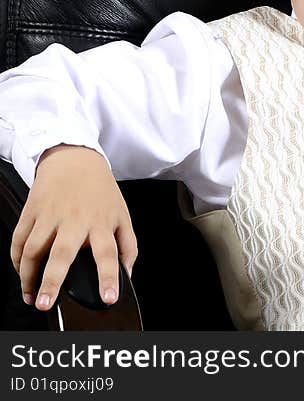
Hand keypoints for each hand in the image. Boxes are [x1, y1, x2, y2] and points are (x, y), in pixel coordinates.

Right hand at [9, 144, 137, 310]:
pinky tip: (22, 273)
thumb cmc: (100, 191)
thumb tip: (128, 274)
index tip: (108, 298)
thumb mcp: (122, 215)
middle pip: (62, 253)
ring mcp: (50, 215)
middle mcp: (75, 220)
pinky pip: (18, 240)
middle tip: (46, 303)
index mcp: (101, 222)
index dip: (109, 277)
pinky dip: (16, 260)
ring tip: (32, 297)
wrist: (75, 160)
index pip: (108, 253)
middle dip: (53, 281)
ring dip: (28, 276)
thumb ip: (128, 246)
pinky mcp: (31, 211)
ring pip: (33, 249)